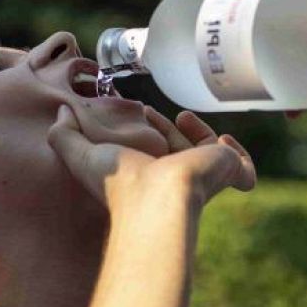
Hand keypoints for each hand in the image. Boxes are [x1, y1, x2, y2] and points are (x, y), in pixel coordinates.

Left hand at [47, 105, 255, 207]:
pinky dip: (238, 154)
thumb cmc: (119, 183)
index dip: (148, 131)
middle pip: (179, 153)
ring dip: (199, 133)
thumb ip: (63, 135)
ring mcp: (203, 177)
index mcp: (148, 175)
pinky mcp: (226, 172)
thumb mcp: (80, 155)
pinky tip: (225, 140)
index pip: (151, 154)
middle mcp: (176, 177)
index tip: (141, 111)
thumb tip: (62, 112)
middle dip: (169, 130)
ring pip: (209, 157)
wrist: (158, 195)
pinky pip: (243, 168)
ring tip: (184, 117)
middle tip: (155, 113)